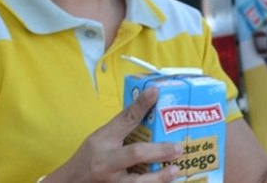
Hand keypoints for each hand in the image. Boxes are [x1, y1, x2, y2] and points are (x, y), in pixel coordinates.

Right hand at [44, 86, 182, 182]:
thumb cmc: (88, 158)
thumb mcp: (101, 137)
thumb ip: (123, 125)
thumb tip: (149, 104)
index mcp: (103, 141)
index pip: (124, 119)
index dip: (140, 105)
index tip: (155, 92)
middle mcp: (107, 162)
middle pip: (134, 154)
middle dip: (159, 151)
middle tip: (178, 147)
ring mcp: (112, 182)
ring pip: (137, 182)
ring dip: (159, 177)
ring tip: (175, 170)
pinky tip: (166, 182)